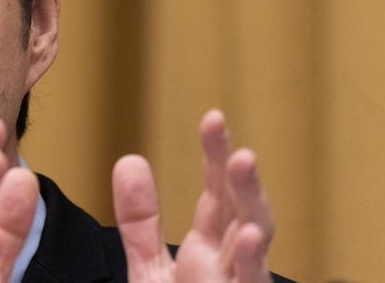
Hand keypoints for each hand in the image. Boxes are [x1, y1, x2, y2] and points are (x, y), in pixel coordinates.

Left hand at [112, 109, 274, 281]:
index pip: (217, 193)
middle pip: (240, 209)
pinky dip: (253, 261)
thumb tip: (128, 162)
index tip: (213, 118)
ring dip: (252, 201)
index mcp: (209, 250)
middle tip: (230, 136)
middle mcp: (230, 264)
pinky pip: (252, 282)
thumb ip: (140, 222)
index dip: (216, 155)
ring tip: (242, 161)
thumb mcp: (151, 270)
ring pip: (255, 240)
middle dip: (238, 173)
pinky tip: (250, 236)